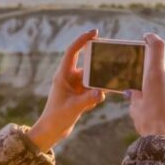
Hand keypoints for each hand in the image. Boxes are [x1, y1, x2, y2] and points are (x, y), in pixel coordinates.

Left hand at [27, 29, 104, 151]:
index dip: (83, 40)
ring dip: (100, 81)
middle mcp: (69, 78)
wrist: (51, 131)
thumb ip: (88, 100)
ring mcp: (74, 86)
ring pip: (92, 78)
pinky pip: (93, 89)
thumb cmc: (56, 118)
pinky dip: (97, 93)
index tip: (95, 33)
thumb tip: (102, 92)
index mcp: (63, 75)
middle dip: (98, 63)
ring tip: (110, 83)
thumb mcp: (73, 108)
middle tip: (112, 59)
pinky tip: (94, 103)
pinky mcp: (79, 95)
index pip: (72, 52)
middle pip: (87, 64)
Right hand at [127, 33, 164, 145]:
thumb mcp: (135, 108)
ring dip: (161, 88)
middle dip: (152, 74)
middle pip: (162, 68)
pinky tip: (161, 113)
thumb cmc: (149, 125)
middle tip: (142, 84)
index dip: (151, 38)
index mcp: (156, 75)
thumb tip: (133, 91)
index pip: (157, 46)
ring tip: (151, 103)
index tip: (146, 37)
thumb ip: (135, 94)